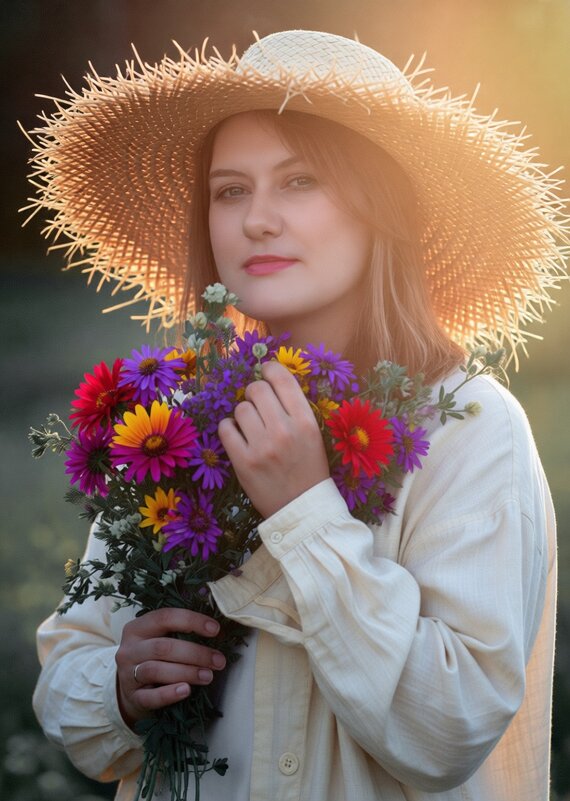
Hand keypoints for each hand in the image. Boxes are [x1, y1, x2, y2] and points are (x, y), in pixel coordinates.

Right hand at [115, 608, 225, 727]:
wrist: (131, 690)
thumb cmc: (153, 658)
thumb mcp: (159, 638)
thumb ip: (180, 632)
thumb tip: (217, 629)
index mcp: (137, 628)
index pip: (165, 617)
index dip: (192, 621)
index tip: (215, 629)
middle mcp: (129, 649)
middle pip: (163, 647)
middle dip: (196, 653)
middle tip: (219, 661)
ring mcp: (127, 674)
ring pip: (156, 670)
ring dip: (187, 672)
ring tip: (208, 676)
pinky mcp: (133, 698)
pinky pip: (150, 697)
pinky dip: (169, 694)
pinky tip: (186, 691)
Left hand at [218, 361, 329, 518]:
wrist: (302, 508)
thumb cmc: (309, 469)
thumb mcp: (313, 435)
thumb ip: (294, 409)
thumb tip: (269, 381)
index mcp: (305, 421)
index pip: (282, 379)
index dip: (270, 369)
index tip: (265, 372)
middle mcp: (284, 430)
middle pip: (257, 389)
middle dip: (253, 392)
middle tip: (256, 404)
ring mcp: (262, 446)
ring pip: (240, 409)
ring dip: (243, 414)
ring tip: (250, 428)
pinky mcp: (243, 462)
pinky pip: (226, 429)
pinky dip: (229, 429)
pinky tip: (238, 436)